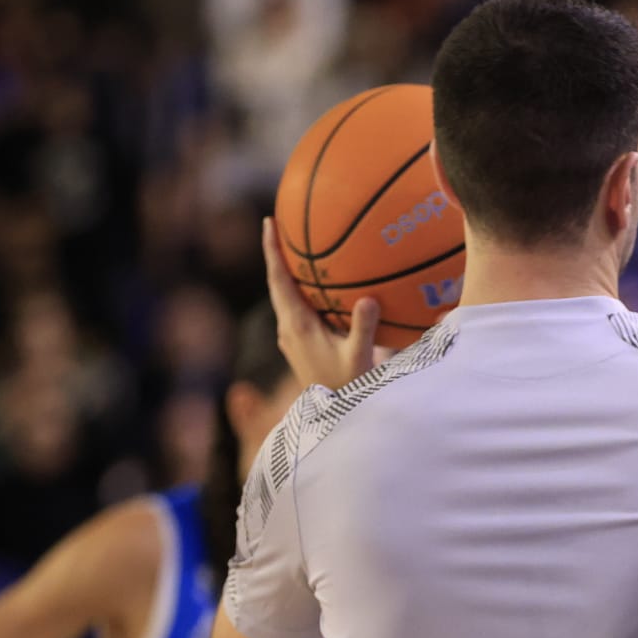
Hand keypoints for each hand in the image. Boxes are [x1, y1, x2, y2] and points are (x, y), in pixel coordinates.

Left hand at [261, 217, 380, 390]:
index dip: (272, 250)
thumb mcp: (358, 357)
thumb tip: (368, 299)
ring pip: (283, 295)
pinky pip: (294, 306)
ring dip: (285, 271)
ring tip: (293, 248)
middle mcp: (287, 327)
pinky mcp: (297, 342)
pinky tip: (314, 284)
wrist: (332, 414)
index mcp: (296, 325)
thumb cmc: (347, 385)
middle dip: (275, 253)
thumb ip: (363, 328)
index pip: (279, 280)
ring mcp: (290, 335)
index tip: (268, 222)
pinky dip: (298, 288)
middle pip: (276, 282)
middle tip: (276, 224)